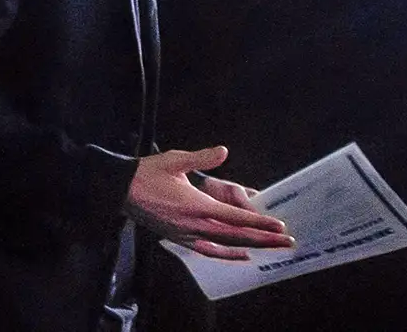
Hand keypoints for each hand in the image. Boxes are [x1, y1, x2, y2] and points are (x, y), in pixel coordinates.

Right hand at [125, 145, 293, 259]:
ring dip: (251, 246)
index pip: (235, 217)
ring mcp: (187, 235)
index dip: (258, 222)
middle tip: (287, 241)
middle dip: (264, 238)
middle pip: (236, 236)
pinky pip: (208, 251)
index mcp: (196, 205)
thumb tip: (223, 151)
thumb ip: (202, 158)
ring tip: (272, 247)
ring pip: (226, 245)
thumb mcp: (176, 160)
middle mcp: (194, 225)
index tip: (279, 225)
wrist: (120, 191)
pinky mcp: (180, 240)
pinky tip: (243, 255)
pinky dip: (227, 255)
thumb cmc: (148, 173)